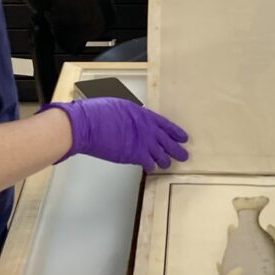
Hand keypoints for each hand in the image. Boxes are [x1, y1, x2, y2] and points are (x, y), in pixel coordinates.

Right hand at [40, 98, 187, 172]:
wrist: (89, 124)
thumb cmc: (99, 113)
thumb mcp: (120, 106)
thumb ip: (132, 116)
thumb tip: (133, 121)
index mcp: (145, 115)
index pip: (166, 125)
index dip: (176, 132)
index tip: (183, 138)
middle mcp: (148, 129)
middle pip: (168, 142)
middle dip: (177, 150)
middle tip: (184, 156)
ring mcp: (143, 143)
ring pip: (162, 156)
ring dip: (165, 161)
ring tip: (167, 164)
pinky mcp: (135, 155)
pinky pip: (149, 163)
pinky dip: (151, 167)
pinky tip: (152, 169)